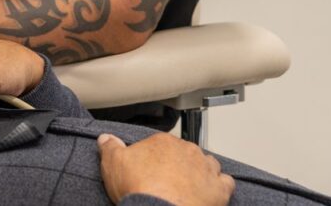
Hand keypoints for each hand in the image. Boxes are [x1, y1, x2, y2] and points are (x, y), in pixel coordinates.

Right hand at [98, 133, 235, 205]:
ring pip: (207, 164)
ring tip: (190, 186)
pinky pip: (225, 182)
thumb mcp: (113, 164)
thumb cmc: (139, 188)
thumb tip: (105, 138)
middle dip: (178, 164)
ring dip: (201, 172)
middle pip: (184, 153)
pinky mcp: (219, 188)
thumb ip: (110, 147)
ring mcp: (205, 168)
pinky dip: (219, 187)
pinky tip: (210, 194)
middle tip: (166, 181)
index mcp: (162, 142)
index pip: (159, 144)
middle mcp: (187, 150)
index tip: (149, 170)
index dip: (154, 158)